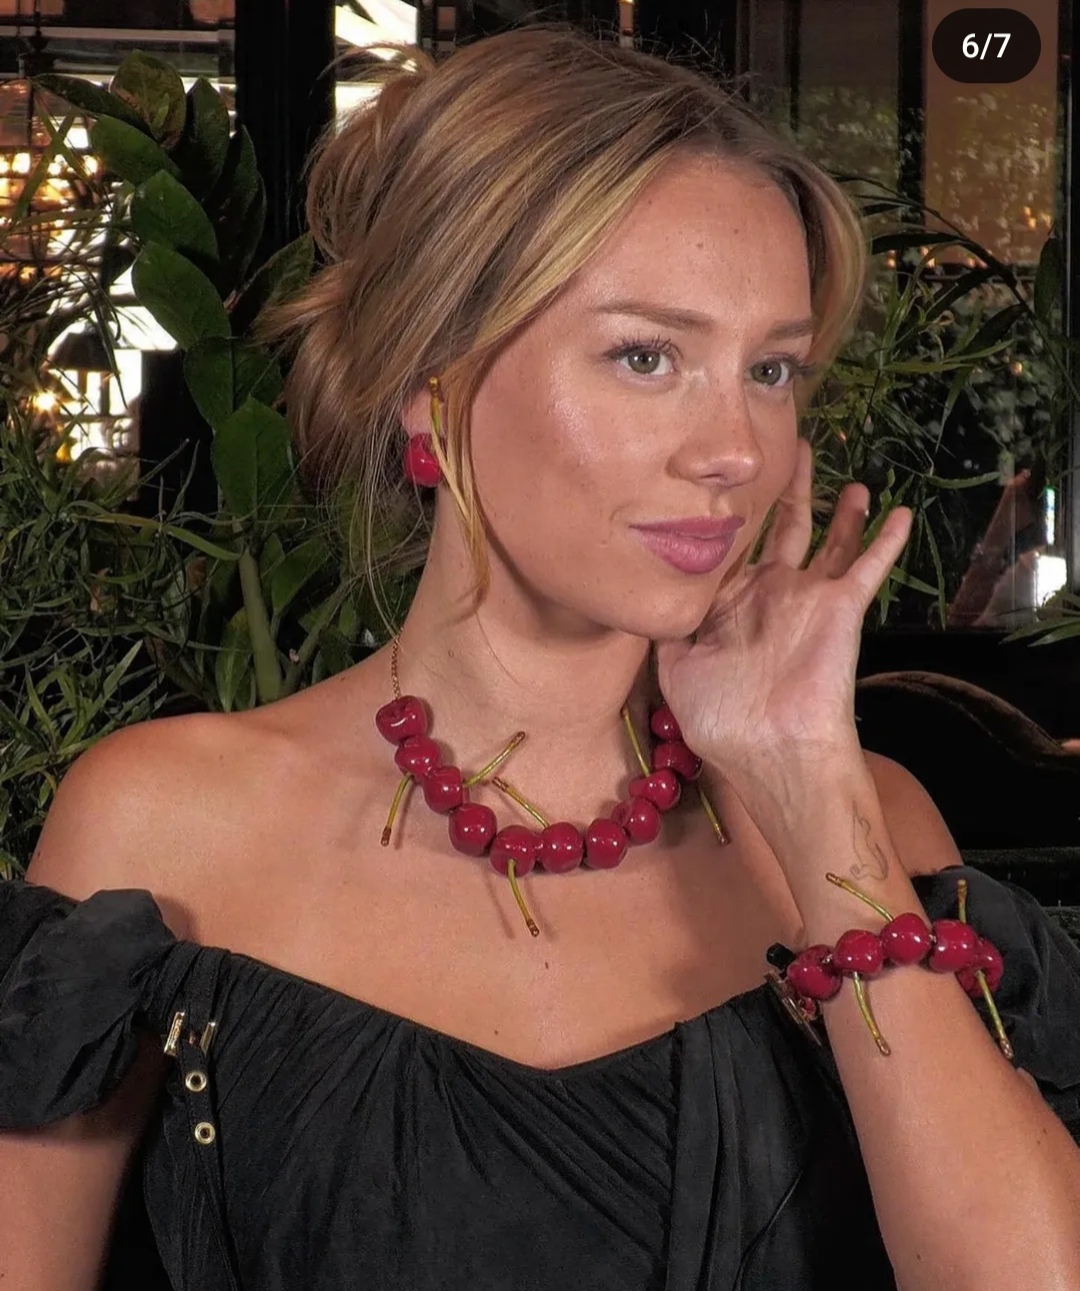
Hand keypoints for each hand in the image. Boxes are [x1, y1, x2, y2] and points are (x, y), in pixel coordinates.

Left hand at [654, 440, 911, 785]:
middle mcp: (773, 595)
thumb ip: (667, 631)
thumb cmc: (722, 718)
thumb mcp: (677, 670)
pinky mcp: (842, 607)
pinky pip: (869, 566)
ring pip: (831, 542)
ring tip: (857, 482)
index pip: (734, 552)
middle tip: (796, 452)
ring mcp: (809, 599)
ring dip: (844, 514)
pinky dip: (884, 540)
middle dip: (790, 495)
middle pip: (784, 532)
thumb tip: (649, 601)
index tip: (727, 483)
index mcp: (734, 607)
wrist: (771, 750)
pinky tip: (900, 511)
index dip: (732, 520)